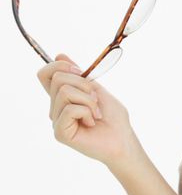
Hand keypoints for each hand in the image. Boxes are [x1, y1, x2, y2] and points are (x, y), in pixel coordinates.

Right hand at [37, 53, 138, 167]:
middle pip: (58, 79)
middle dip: (84, 84)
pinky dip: (87, 112)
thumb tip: (59, 55)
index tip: (79, 71)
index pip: (45, 74)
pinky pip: (70, 109)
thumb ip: (79, 75)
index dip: (59, 66)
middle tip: (96, 101)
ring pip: (65, 92)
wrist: (123, 139)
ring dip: (89, 100)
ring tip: (95, 114)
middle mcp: (56, 108)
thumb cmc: (114, 118)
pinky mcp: (60, 132)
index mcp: (63, 97)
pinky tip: (91, 123)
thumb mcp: (98, 90)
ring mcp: (56, 120)